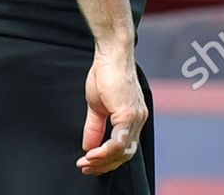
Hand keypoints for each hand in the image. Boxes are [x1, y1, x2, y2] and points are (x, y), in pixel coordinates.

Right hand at [77, 45, 146, 174]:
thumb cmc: (106, 75)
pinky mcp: (128, 113)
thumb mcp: (97, 107)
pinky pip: (119, 141)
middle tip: (85, 168)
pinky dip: (105, 152)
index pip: (125, 149)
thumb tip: (88, 147)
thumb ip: (94, 128)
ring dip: (102, 161)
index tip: (89, 165)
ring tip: (86, 162)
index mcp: (133, 118)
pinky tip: (91, 154)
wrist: (111, 55)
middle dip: (104, 166)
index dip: (107, 161)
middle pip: (125, 154)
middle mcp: (138, 119)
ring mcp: (135, 116)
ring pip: (123, 151)